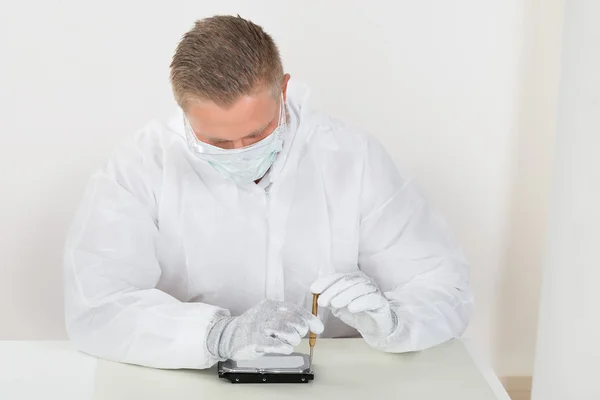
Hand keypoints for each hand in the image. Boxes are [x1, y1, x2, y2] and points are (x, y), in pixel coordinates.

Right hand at [207, 299, 323, 360]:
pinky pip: (274, 344)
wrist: (228, 335)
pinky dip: (284, 347)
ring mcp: (259, 326)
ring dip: (293, 339)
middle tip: (297, 336)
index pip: (295, 309)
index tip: (318, 328)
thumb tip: (311, 325)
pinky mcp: (253, 340)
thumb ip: (287, 318)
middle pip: (293, 320)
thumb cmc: (253, 327)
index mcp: (271, 305)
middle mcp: (265, 313)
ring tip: (289, 342)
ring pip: (286, 331)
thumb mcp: (269, 316)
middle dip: (301, 330)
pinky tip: (285, 348)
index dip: (310, 319)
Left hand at [311, 271, 396, 338]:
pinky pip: (372, 299)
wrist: (376, 326)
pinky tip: (352, 308)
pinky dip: (361, 302)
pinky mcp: (381, 302)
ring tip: (334, 304)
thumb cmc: (357, 313)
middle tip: (322, 301)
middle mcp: (364, 281)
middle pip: (347, 282)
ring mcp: (374, 290)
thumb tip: (316, 294)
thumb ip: (329, 299)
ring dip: (345, 296)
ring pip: (359, 288)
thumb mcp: (339, 306)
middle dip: (332, 291)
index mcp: (353, 279)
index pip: (338, 276)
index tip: (313, 289)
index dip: (325, 282)